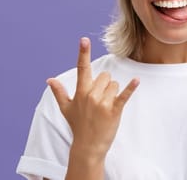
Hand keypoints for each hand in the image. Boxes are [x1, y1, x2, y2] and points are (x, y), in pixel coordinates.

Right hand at [47, 37, 139, 156]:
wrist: (88, 146)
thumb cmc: (78, 126)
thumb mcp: (66, 108)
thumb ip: (59, 92)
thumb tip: (49, 80)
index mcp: (80, 92)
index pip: (82, 68)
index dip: (83, 53)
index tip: (84, 40)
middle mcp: (90, 95)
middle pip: (105, 76)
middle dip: (106, 85)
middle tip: (101, 101)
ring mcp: (102, 103)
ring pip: (114, 84)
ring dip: (114, 92)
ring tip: (107, 107)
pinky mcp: (113, 110)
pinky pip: (124, 95)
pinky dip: (131, 88)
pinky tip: (136, 80)